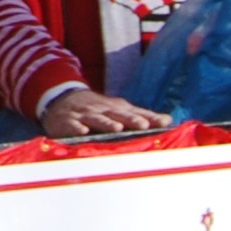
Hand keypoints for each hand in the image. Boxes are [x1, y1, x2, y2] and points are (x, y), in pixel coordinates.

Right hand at [37, 87, 171, 139]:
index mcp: (116, 108)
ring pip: (96, 119)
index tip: (164, 122)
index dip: (149, 117)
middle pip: (118, 114)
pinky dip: (77, 128)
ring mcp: (84, 115)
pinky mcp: (67, 121)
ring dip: (106, 123)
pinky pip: (72, 124)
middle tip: (143, 125)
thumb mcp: (118, 109)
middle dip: (130, 119)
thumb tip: (168, 120)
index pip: (136, 113)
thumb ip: (142, 115)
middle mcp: (102, 110)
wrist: (62, 98)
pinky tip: (82, 132)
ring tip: (117, 128)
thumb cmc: (98, 108)